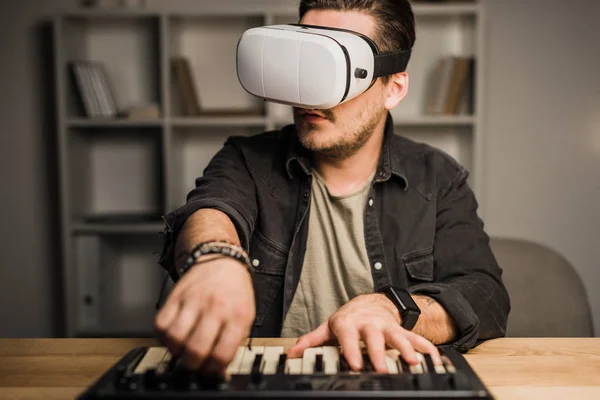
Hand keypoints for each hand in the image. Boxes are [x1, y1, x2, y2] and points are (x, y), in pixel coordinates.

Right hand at [154, 256, 254, 372]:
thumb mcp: (244, 317)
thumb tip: (218, 372)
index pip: (221, 354)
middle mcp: (215, 308)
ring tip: (183, 349)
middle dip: (193, 365)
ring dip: (176, 351)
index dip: (213, 370)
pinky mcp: (175, 296)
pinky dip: (163, 337)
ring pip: (175, 338)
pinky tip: (173, 336)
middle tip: (195, 363)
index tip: (211, 370)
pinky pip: (160, 324)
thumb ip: (233, 344)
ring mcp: (193, 301)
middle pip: (195, 349)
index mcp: (237, 315)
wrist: (222, 261)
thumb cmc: (234, 292)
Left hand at [287, 293, 441, 372]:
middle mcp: (370, 324)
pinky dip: (426, 349)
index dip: (352, 349)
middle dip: (380, 353)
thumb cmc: (349, 319)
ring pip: (399, 337)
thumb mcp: (329, 327)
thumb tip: (292, 353)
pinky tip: (434, 361)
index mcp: (349, 323)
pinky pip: (417, 339)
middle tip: (383, 369)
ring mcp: (388, 327)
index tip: (355, 364)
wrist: (371, 303)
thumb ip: (312, 341)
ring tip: (412, 363)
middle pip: (375, 338)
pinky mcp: (402, 331)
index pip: (349, 335)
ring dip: (406, 349)